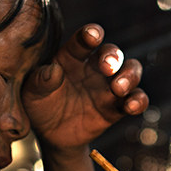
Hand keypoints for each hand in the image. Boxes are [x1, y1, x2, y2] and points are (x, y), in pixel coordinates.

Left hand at [22, 23, 147, 149]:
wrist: (51, 136)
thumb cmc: (39, 106)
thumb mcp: (31, 93)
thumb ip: (39, 80)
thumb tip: (53, 70)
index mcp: (72, 57)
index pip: (84, 40)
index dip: (91, 34)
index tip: (92, 36)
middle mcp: (94, 68)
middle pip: (112, 52)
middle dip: (113, 56)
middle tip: (107, 68)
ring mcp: (108, 87)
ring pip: (131, 71)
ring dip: (130, 76)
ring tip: (118, 88)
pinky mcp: (117, 107)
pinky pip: (136, 99)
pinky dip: (138, 101)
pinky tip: (131, 106)